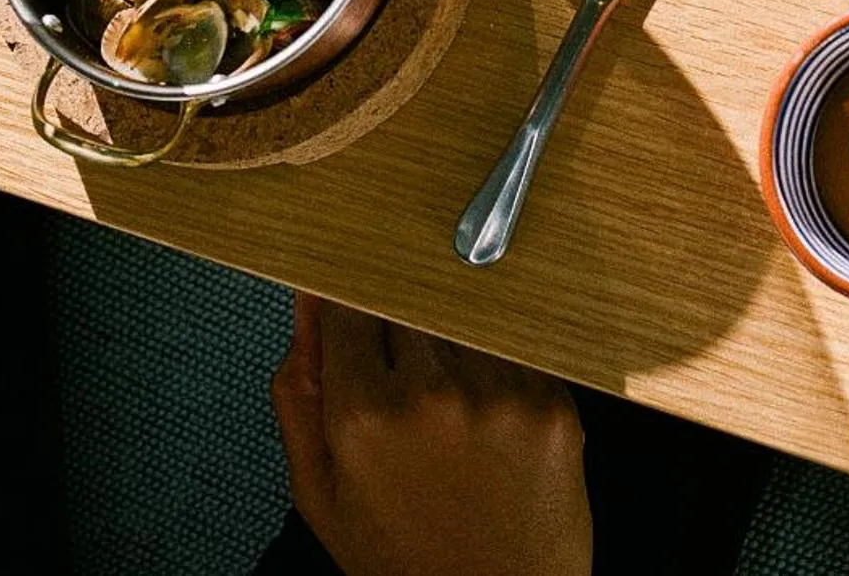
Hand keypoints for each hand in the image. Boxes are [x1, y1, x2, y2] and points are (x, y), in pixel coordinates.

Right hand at [271, 295, 592, 575]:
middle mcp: (432, 393)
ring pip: (462, 323)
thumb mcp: (321, 493)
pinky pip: (515, 353)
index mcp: (363, 414)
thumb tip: (307, 300)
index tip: (358, 326)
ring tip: (452, 422)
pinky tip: (492, 430)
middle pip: (406, 305)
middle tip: (407, 394)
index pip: (349, 304)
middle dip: (400, 337)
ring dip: (453, 351)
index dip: (351, 314)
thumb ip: (298, 392)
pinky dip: (501, 374)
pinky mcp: (550, 402)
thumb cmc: (403, 560)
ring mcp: (498, 394)